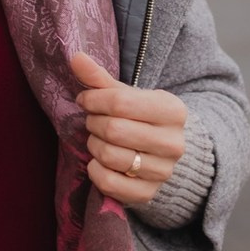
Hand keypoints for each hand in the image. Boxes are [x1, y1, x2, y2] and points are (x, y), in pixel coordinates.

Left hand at [71, 52, 185, 205]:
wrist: (163, 151)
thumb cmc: (140, 117)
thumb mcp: (126, 94)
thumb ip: (100, 77)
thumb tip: (76, 57)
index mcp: (173, 110)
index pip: (120, 102)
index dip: (93, 100)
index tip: (85, 100)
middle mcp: (173, 143)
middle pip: (113, 130)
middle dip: (93, 122)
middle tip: (92, 120)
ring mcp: (163, 172)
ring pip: (109, 156)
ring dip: (93, 144)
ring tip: (97, 138)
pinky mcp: (148, 194)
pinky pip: (108, 183)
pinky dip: (95, 170)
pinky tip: (99, 161)